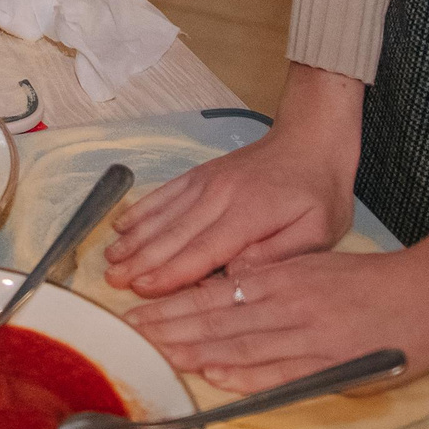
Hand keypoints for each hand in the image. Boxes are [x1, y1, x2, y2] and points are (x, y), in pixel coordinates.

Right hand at [106, 64, 361, 295]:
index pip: (204, 249)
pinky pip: (165, 193)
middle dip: (141, 260)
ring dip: (134, 238)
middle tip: (110, 282)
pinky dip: (141, 209)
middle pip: (173, 234)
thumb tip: (238, 275)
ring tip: (109, 260)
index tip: (143, 289)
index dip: (171, 271)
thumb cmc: (318, 192)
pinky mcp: (200, 174)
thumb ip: (279, 254)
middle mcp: (219, 196)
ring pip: (163, 213)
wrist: (310, 139)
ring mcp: (205, 182)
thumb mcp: (318, 231)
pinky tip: (121, 225)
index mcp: (249, 214)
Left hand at [128, 229, 428, 394]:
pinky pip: (282, 369)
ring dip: (196, 349)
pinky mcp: (331, 361)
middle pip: (218, 317)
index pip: (215, 293)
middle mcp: (288, 301)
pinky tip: (218, 375)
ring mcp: (309, 333)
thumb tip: (229, 290)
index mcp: (282, 277)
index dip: (174, 306)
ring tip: (159, 355)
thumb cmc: (371, 284)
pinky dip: (248, 373)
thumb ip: (272, 281)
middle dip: (171, 328)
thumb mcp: (314, 268)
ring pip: (241, 342)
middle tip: (132, 336)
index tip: (140, 314)